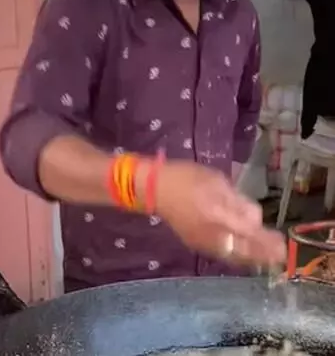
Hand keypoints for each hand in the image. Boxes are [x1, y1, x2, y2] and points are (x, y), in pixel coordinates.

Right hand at [151, 160, 285, 267]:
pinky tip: (244, 255)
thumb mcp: (216, 181)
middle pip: (243, 251)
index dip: (267, 242)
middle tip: (279, 255)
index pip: (249, 234)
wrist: (155, 189)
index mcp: (218, 215)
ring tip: (267, 258)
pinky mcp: (196, 244)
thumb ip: (237, 201)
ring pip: (233, 257)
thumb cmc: (186, 178)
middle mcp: (211, 234)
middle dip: (263, 255)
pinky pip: (221, 255)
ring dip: (251, 258)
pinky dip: (236, 257)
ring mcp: (202, 242)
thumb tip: (255, 219)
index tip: (281, 245)